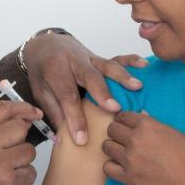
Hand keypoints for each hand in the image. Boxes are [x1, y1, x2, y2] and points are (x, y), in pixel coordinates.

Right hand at [0, 101, 40, 184]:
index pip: (3, 109)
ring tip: (5, 170)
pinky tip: (7, 184)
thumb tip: (20, 117)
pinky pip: (31, 172)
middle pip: (20, 127)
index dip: (22, 108)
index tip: (33, 112)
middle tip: (10, 151)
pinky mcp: (10, 183)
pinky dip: (23, 179)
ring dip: (22, 160)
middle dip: (20, 139)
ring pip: (29, 150)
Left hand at [22, 32, 148, 144]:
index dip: (74, 118)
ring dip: (123, 76)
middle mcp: (74, 62)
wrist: (47, 45)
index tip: (81, 139)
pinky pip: (117, 57)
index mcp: (54, 70)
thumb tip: (64, 138)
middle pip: (89, 77)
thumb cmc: (43, 71)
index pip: (67, 96)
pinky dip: (131, 60)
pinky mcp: (100, 58)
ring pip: (106, 66)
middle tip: (114, 109)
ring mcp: (90, 58)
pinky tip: (144, 65)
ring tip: (137, 87)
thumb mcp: (40, 91)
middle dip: (102, 93)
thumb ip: (54, 112)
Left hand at [102, 111, 184, 184]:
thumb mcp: (174, 132)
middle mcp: (135, 139)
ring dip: (112, 148)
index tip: (125, 125)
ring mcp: (130, 159)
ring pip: (106, 146)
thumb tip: (141, 114)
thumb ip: (154, 123)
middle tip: (122, 139)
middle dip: (116, 132)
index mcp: (147, 125)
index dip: (123, 120)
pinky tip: (120, 167)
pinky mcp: (128, 177)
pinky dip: (111, 167)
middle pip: (111, 129)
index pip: (123, 115)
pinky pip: (107, 167)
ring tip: (121, 153)